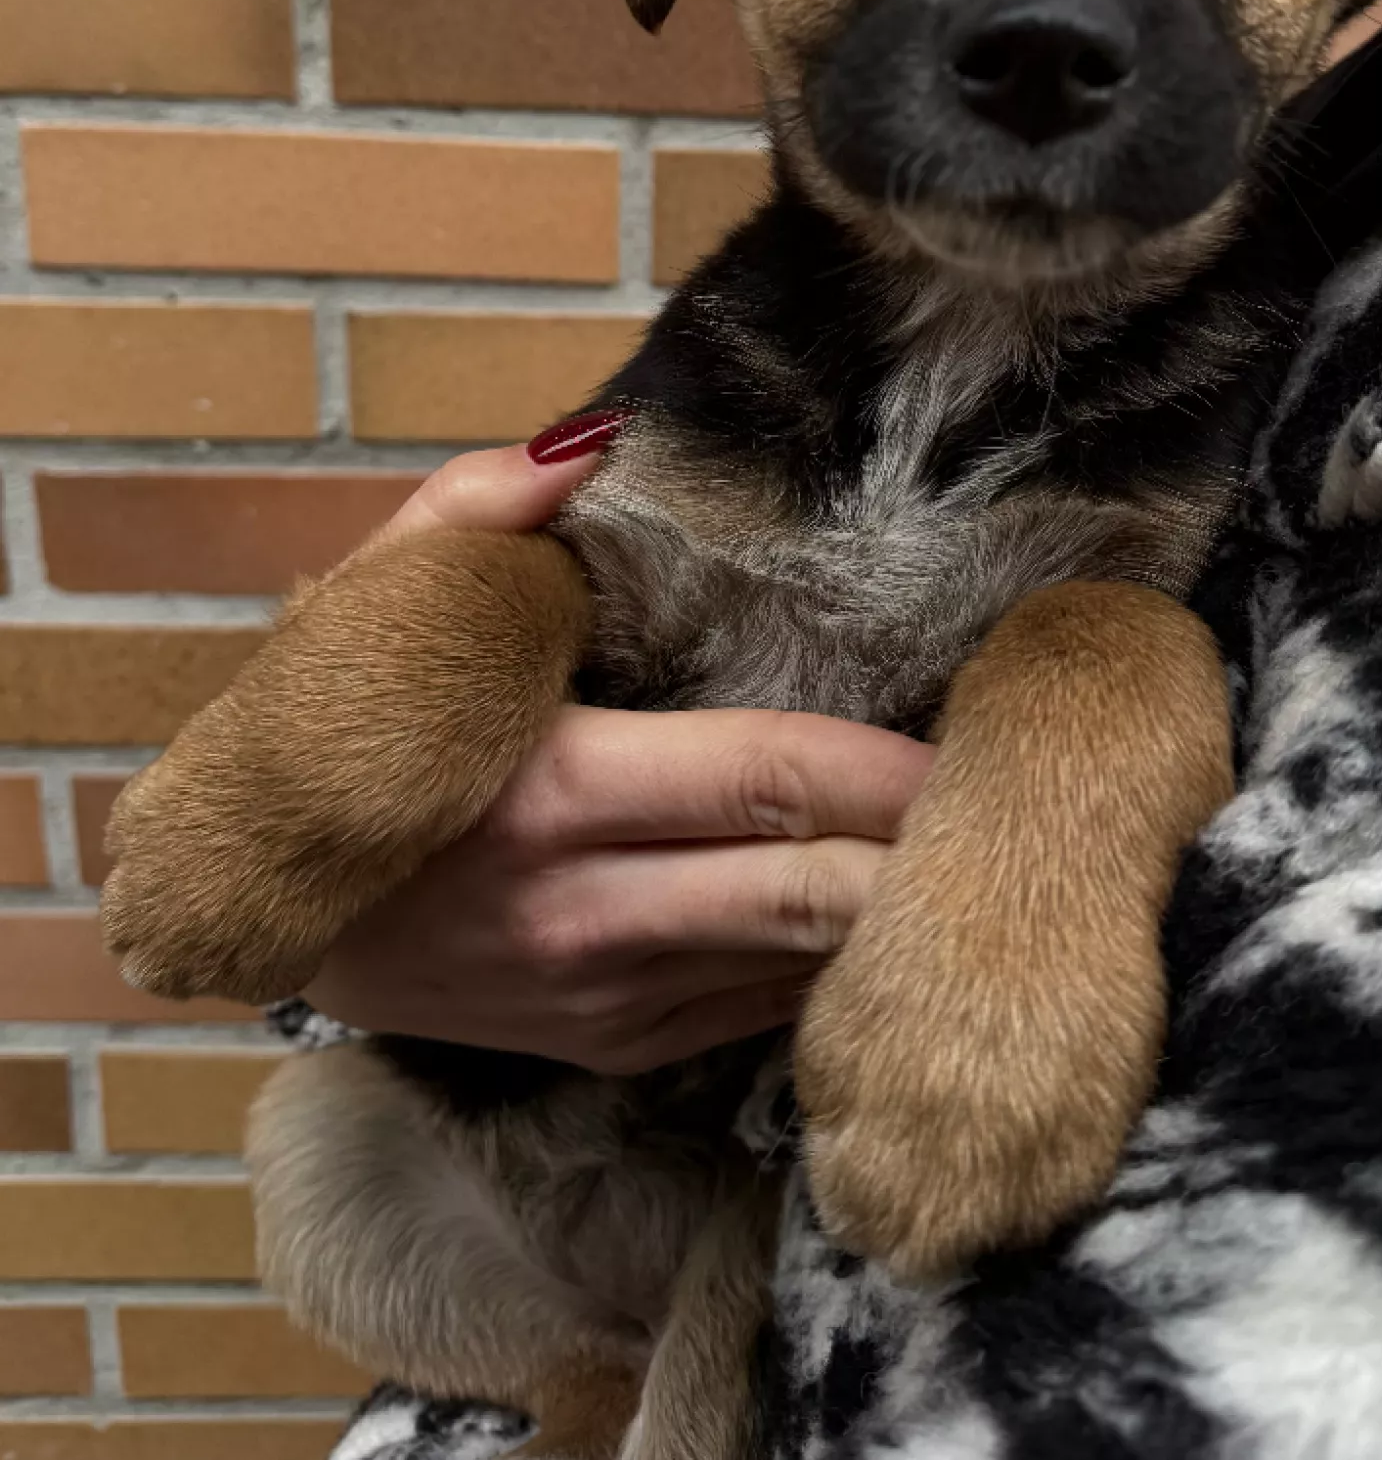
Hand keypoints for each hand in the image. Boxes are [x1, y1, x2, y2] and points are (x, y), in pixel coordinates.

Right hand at [307, 434, 932, 1072]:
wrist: (246, 916)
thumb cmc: (334, 740)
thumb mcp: (379, 604)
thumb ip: (481, 510)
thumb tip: (597, 439)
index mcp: (553, 789)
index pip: (772, 780)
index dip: (892, 766)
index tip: (980, 736)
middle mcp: (589, 913)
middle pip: (815, 893)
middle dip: (933, 854)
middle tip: (1028, 802)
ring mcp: (601, 1000)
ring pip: (800, 969)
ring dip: (898, 915)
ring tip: (984, 853)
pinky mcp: (605, 1049)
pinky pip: (754, 1012)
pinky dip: (827, 962)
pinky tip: (879, 909)